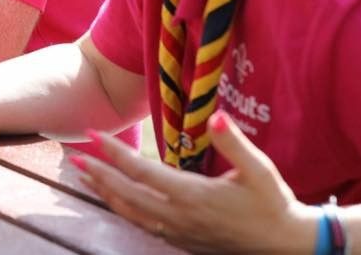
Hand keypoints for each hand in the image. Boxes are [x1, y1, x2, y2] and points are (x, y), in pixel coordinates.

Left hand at [71, 114, 316, 253]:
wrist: (285, 244)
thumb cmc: (273, 203)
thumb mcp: (259, 169)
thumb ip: (234, 142)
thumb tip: (217, 117)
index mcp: (192, 195)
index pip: (142, 171)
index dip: (114, 153)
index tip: (93, 135)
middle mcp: (179, 216)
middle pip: (127, 194)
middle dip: (99, 174)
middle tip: (75, 155)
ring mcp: (179, 232)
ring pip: (131, 213)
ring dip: (106, 193)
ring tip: (86, 177)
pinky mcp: (183, 241)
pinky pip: (144, 225)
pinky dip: (124, 211)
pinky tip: (116, 202)